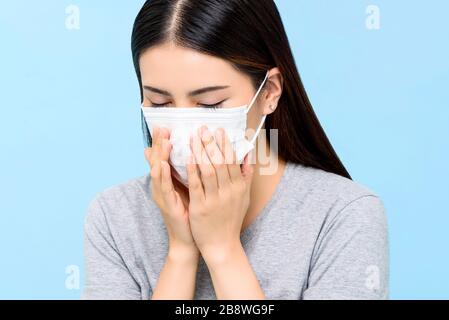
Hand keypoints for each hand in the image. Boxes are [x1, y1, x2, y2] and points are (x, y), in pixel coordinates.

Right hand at [144, 126, 198, 257]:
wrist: (188, 239)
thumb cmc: (190, 212)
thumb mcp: (189, 188)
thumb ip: (190, 172)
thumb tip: (195, 155)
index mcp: (167, 181)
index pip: (163, 156)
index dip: (163, 141)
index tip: (166, 124)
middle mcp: (161, 186)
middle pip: (157, 160)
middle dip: (159, 143)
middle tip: (162, 127)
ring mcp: (162, 195)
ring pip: (158, 171)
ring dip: (160, 155)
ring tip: (164, 140)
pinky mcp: (166, 205)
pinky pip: (163, 188)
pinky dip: (162, 175)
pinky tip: (163, 164)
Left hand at [186, 126, 253, 263]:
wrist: (222, 245)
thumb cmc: (231, 219)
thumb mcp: (244, 198)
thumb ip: (246, 176)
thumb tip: (248, 155)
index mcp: (239, 188)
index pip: (233, 161)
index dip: (226, 144)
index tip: (220, 130)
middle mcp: (229, 191)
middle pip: (220, 162)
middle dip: (212, 143)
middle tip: (204, 127)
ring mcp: (214, 199)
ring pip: (208, 170)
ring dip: (201, 151)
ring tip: (193, 137)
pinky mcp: (201, 207)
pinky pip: (196, 184)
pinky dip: (192, 169)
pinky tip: (187, 157)